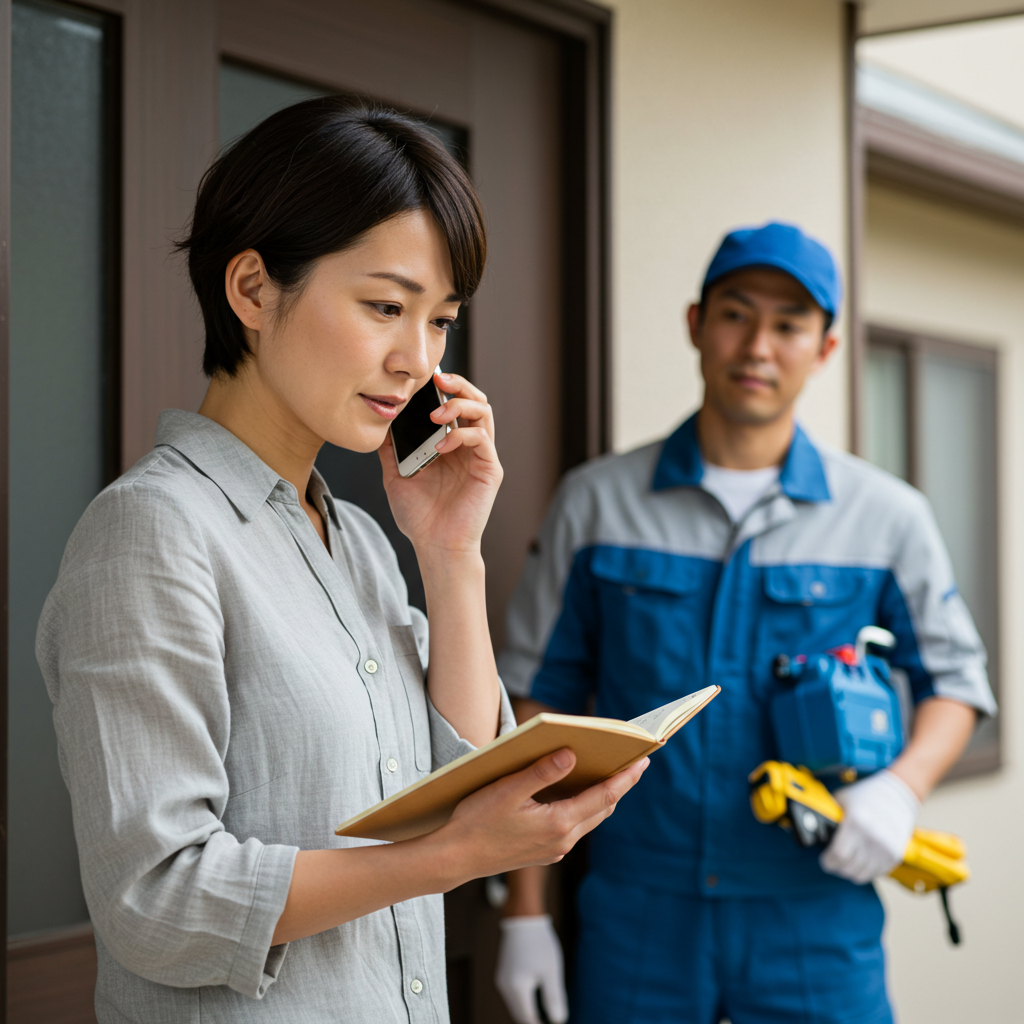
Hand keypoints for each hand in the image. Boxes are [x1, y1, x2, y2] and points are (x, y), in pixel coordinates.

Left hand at [379, 372, 501, 556]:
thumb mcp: (396, 476)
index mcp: (449, 444)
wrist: (436, 546)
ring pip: (483, 412)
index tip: (422, 380)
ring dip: (460, 405)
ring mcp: (481, 456)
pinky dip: (461, 435)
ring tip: (436, 416)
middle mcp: (468, 446)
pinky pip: (482, 439)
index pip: (452, 404)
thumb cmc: (420, 517)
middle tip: (436, 382)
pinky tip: (441, 447)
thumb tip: (379, 422)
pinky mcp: (489, 469)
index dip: (442, 388)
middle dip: (457, 386)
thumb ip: (391, 450)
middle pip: (474, 400)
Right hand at [433, 749, 648, 879]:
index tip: (643, 760)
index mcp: (558, 823)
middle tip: (634, 762)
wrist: (455, 858)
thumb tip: (571, 754)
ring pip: (589, 819)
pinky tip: (578, 793)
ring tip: (612, 774)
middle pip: (602, 808)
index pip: (604, 796)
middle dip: (620, 785)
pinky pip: (574, 826)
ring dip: (602, 797)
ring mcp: (554, 849)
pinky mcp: (544, 852)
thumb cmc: (476, 821)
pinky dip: (584, 807)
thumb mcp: (507, 790)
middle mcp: (562, 840)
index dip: (625, 777)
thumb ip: (542, 772)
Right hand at [496, 915, 567, 1023]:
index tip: (555, 1023)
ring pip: (516, 1006)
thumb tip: (558, 1020)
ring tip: (546, 1011)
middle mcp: (505, 987)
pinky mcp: (502, 973)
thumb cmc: (540, 942)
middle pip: (520, 1015)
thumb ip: (554, 998)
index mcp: (517, 988)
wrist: (523, 917)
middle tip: (552, 1019)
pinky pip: (513, 995)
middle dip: (534, 1021)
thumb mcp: (551, 971)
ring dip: (529, 1012)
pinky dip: (524, 1001)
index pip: (529, 1019)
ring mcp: (501, 980)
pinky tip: (537, 997)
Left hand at [819, 769, 919, 883]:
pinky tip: (860, 861)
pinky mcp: (894, 856)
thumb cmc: (865, 796)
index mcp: (857, 822)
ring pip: (862, 875)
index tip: (825, 859)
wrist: (898, 795)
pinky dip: (865, 870)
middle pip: (849, 868)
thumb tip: (809, 828)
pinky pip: (875, 873)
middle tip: (832, 861)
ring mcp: (885, 849)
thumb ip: (828, 815)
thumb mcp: (841, 799)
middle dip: (837, 867)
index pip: (839, 854)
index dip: (828, 861)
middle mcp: (873, 838)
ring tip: (846, 862)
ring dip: (850, 871)